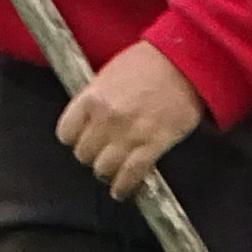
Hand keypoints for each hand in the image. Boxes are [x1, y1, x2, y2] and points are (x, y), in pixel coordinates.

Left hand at [56, 42, 207, 199]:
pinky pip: (131, 175)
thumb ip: (95, 97)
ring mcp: (130, 134)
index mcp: (92, 98)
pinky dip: (124, 186)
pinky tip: (121, 190)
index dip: (74, 138)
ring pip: (103, 169)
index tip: (81, 138)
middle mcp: (107, 119)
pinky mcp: (153, 145)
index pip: (66, 133)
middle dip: (91, 154)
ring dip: (107, 170)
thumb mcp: (110, 73)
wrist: (185, 61)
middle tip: (101, 151)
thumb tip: (88, 117)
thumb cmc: (150, 61)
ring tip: (113, 169)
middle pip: (84, 154)